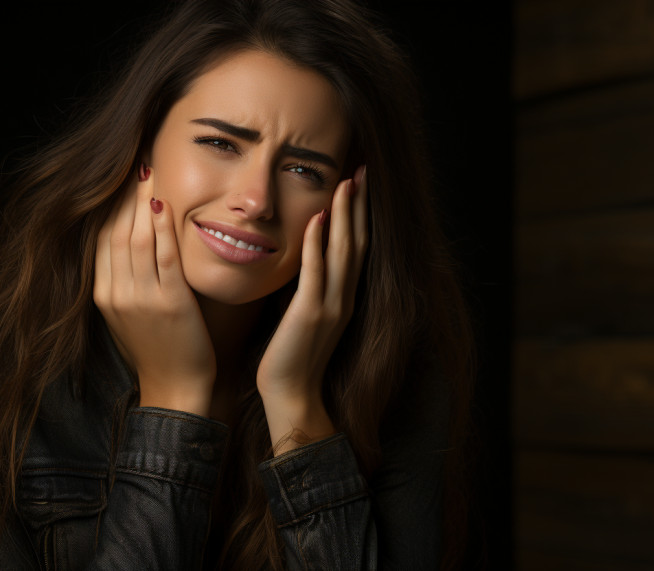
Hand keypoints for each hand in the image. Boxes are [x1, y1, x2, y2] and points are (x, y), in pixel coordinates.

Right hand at [93, 168, 216, 415]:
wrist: (174, 390)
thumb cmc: (156, 351)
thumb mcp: (128, 315)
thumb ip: (123, 281)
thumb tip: (125, 244)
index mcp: (103, 294)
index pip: (101, 238)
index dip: (110, 205)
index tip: (120, 177)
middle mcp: (116, 293)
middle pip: (115, 232)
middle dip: (124, 195)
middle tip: (136, 161)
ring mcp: (141, 298)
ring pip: (136, 240)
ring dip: (142, 203)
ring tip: (149, 171)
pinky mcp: (169, 303)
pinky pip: (164, 258)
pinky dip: (163, 229)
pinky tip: (166, 205)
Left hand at [257, 165, 367, 453]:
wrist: (292, 395)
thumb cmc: (291, 357)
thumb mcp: (303, 315)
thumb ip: (307, 287)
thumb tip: (300, 259)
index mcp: (342, 296)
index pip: (355, 247)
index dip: (359, 215)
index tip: (358, 184)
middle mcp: (344, 297)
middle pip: (357, 242)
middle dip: (360, 205)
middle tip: (362, 171)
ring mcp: (331, 305)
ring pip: (343, 251)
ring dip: (345, 215)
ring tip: (347, 182)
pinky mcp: (311, 314)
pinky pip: (316, 272)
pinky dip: (318, 244)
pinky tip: (318, 218)